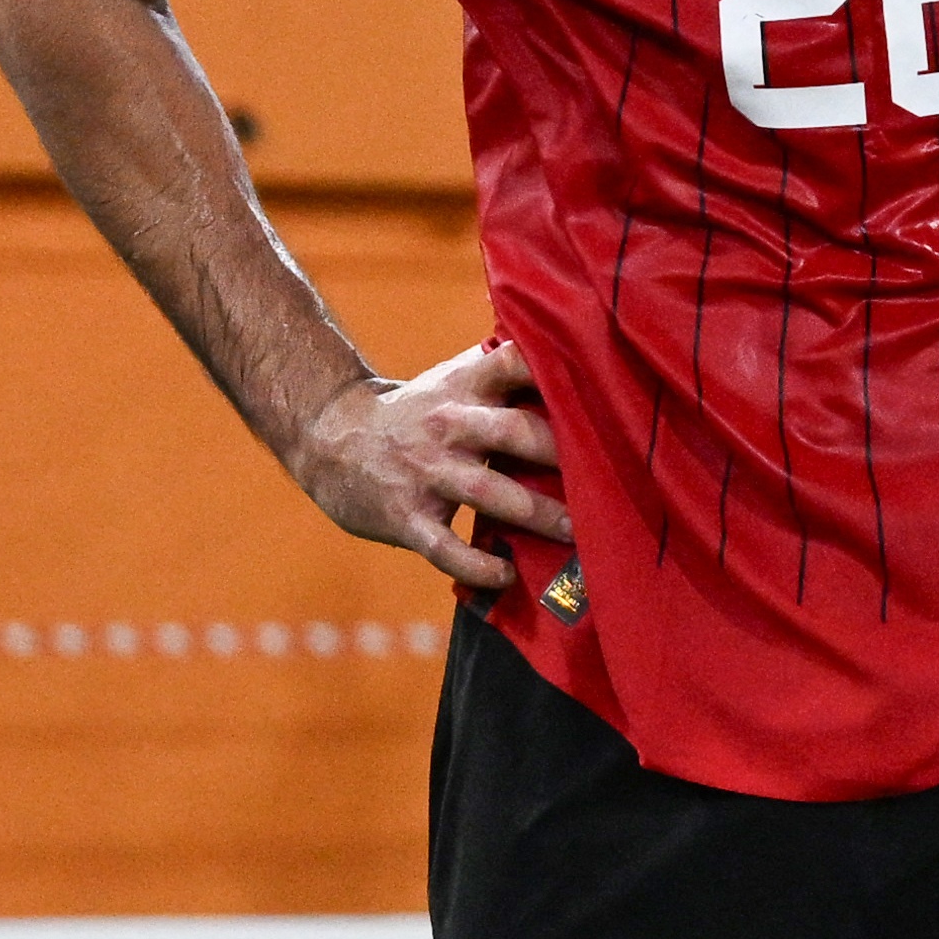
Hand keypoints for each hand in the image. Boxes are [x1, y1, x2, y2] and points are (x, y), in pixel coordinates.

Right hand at [291, 340, 573, 590]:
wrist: (330, 438)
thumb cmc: (416, 413)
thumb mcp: (453, 382)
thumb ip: (504, 378)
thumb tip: (578, 367)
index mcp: (465, 387)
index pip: (511, 363)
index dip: (551, 370)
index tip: (600, 387)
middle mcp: (448, 425)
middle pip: (512, 431)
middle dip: (560, 454)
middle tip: (608, 480)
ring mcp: (426, 472)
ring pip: (488, 492)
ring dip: (537, 515)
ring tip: (575, 534)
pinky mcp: (406, 517)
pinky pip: (446, 548)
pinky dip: (479, 566)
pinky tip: (508, 575)